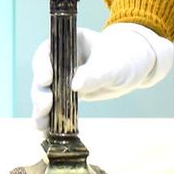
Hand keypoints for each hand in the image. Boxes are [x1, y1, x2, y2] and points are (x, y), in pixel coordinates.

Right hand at [29, 22, 173, 130]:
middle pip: (42, 74)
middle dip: (40, 91)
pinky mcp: (66, 94)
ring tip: (41, 125)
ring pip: (45, 93)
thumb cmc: (124, 58)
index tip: (45, 80)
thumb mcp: (113, 66)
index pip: (48, 50)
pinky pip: (55, 105)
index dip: (42, 65)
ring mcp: (62, 76)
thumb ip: (95, 74)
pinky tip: (47, 131)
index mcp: (69, 42)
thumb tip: (75, 85)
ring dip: (41, 109)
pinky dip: (50, 118)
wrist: (133, 68)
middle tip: (44, 106)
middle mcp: (60, 58)